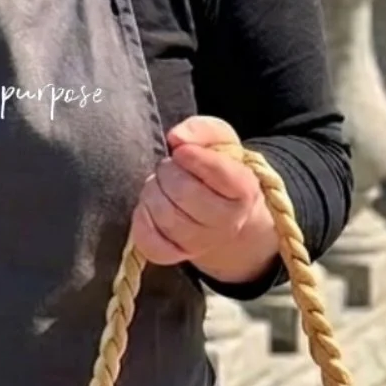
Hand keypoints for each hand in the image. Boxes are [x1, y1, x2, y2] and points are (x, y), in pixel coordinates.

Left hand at [130, 115, 279, 286]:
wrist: (219, 208)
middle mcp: (227, 223)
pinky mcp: (174, 255)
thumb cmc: (216, 166)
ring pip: (164, 215)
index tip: (181, 150)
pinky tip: (150, 206)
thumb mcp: (219, 139)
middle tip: (170, 166)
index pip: (220, 173)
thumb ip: (202, 129)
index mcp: (243, 190)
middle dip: (169, 171)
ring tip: (161, 184)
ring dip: (153, 191)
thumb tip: (177, 138)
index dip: (194, 157)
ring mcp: (201, 244)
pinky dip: (142, 219)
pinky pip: (150, 242)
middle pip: (184, 192)